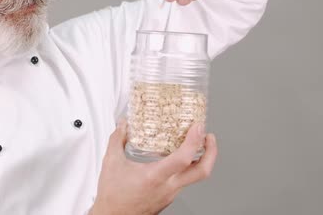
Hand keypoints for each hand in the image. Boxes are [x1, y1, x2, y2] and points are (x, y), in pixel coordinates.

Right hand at [89, 120, 217, 214]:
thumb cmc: (113, 197)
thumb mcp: (111, 162)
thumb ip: (117, 140)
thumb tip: (123, 125)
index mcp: (155, 177)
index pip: (183, 158)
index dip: (194, 141)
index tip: (198, 127)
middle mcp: (167, 187)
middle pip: (202, 172)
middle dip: (211, 151)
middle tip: (208, 136)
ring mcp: (170, 194)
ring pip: (194, 177)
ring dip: (199, 159)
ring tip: (195, 144)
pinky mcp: (168, 198)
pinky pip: (183, 181)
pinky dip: (186, 168)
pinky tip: (178, 160)